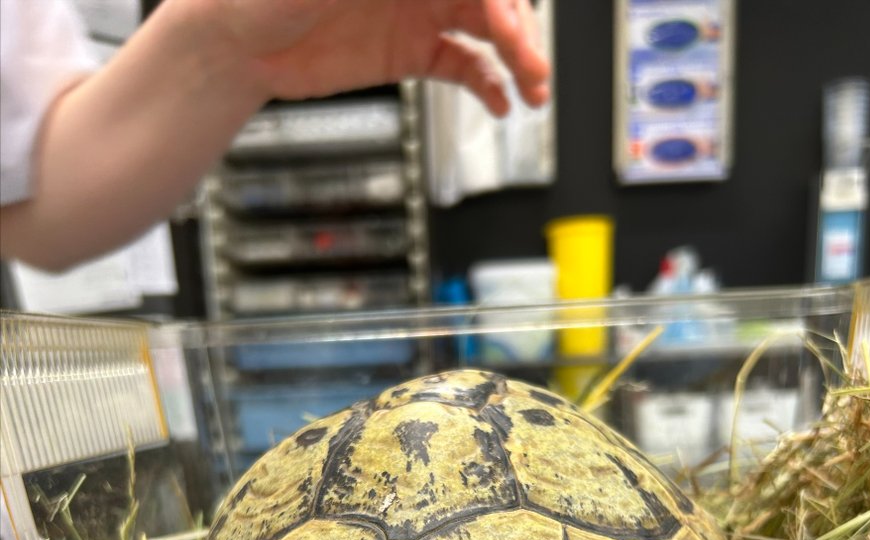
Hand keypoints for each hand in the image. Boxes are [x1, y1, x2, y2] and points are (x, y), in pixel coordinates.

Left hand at [211, 0, 550, 113]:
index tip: (511, 16)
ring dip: (517, 58)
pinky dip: (487, 84)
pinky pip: (463, 66)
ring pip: (487, 30)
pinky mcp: (411, 52)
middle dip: (518, 27)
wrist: (237, 42)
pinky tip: (503, 102)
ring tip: (535, 90)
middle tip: (529, 60)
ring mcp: (419, 12)